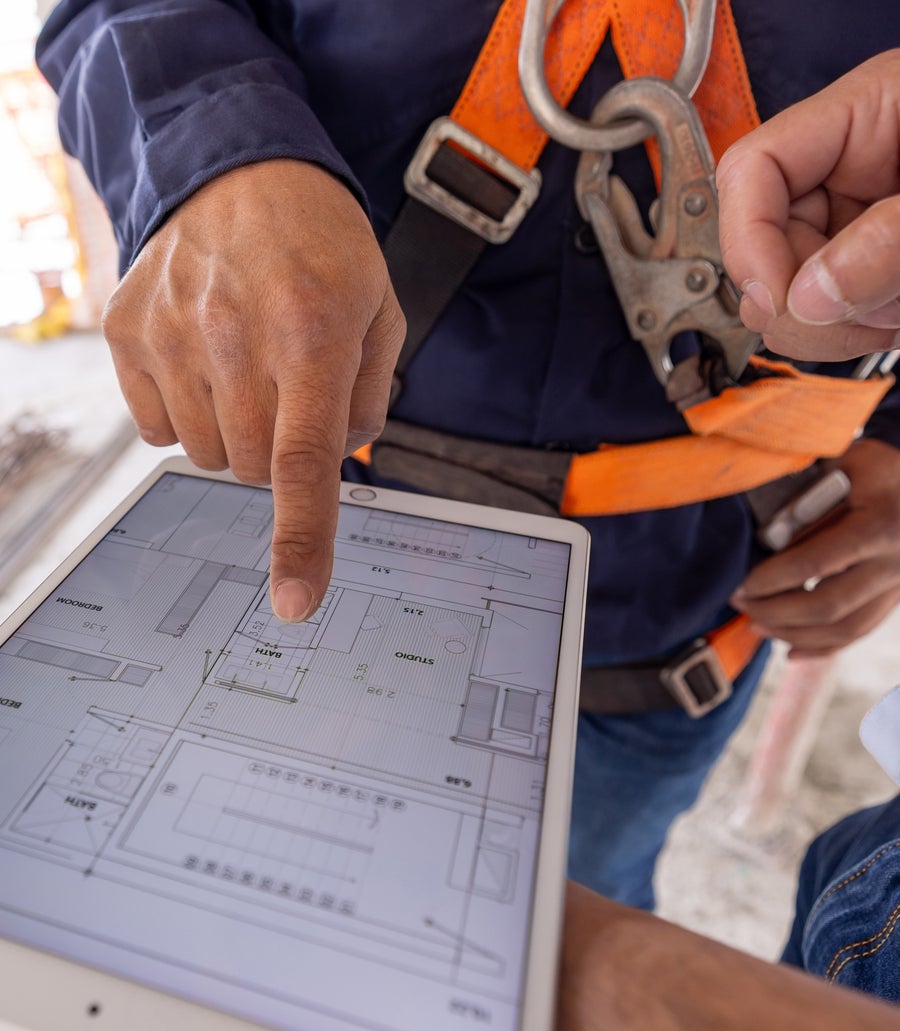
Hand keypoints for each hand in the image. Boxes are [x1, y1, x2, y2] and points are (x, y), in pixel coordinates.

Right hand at [102, 159, 405, 621]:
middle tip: (293, 392)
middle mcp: (233, 334)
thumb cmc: (323, 250)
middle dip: (281, 453)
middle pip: (252, 470)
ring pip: (206, 456)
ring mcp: (170, 332)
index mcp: (312, 333)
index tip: (296, 600)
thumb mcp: (381, 314)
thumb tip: (337, 467)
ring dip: (236, 436)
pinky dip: (189, 416)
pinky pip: (158, 429)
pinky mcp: (126, 331)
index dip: (301, 539)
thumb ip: (368, 400)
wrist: (241, 170)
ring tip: (252, 368)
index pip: (302, 461)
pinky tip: (209, 364)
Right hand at [716, 48, 899, 361]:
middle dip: (808, 294)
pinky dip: (860, 340)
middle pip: (762, 239)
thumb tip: (811, 288)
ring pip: (787, 292)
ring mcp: (863, 227)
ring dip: (839, 324)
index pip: (759, 163)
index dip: (752, 236)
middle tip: (881, 308)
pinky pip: (824, 324)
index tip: (784, 295)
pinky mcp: (877, 281)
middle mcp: (858, 165)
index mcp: (879, 110)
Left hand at [730, 439, 899, 654]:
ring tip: (760, 627)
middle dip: (778, 614)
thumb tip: (766, 549)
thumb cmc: (879, 463)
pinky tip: (792, 648)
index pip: (817, 564)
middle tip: (744, 608)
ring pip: (848, 630)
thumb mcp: (838, 470)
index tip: (741, 587)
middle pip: (832, 608)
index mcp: (886, 524)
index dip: (773, 581)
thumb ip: (805, 510)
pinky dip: (824, 645)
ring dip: (797, 634)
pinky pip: (861, 630)